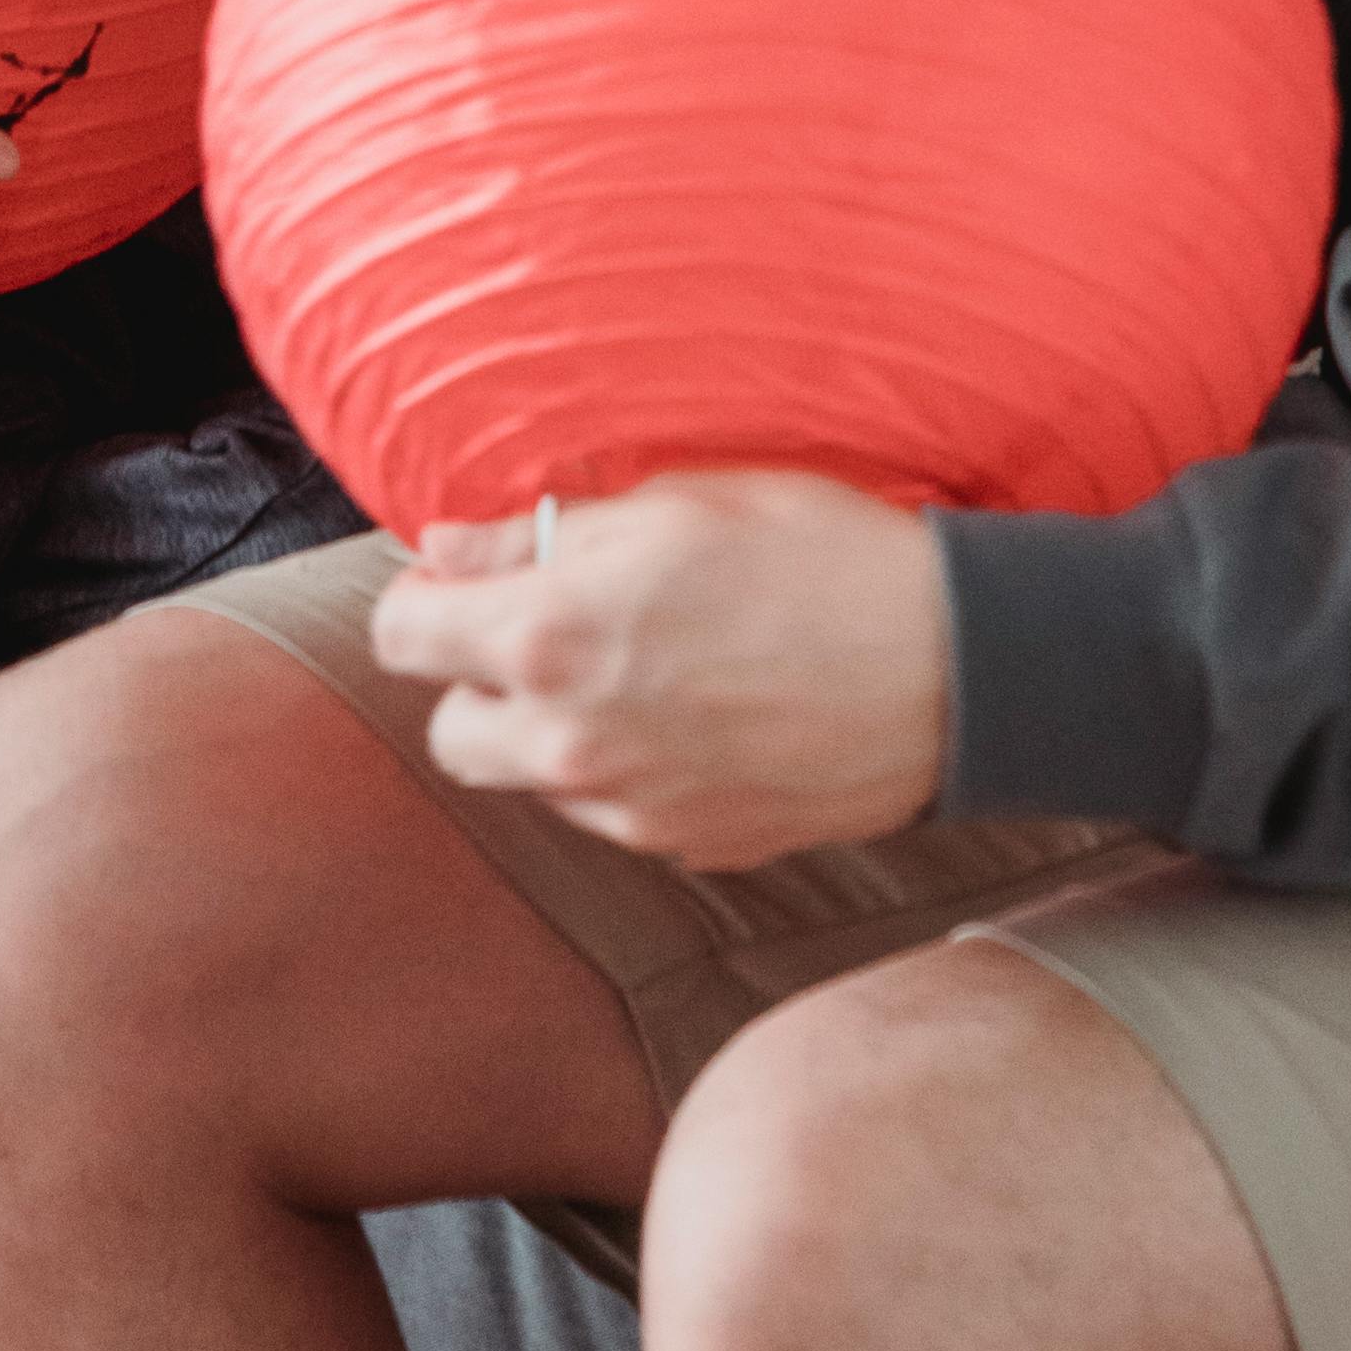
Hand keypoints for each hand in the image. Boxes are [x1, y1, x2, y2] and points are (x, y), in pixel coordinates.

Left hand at [367, 473, 952, 866]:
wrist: (948, 667)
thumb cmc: (814, 555)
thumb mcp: (670, 503)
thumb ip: (538, 534)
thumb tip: (446, 549)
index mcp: (549, 637)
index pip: (402, 636)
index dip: (428, 596)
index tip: (465, 575)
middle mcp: (570, 741)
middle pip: (449, 730)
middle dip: (477, 677)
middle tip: (544, 621)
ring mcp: (630, 810)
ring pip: (531, 778)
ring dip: (550, 727)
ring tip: (634, 663)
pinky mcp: (688, 847)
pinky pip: (613, 810)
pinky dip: (626, 767)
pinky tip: (692, 711)